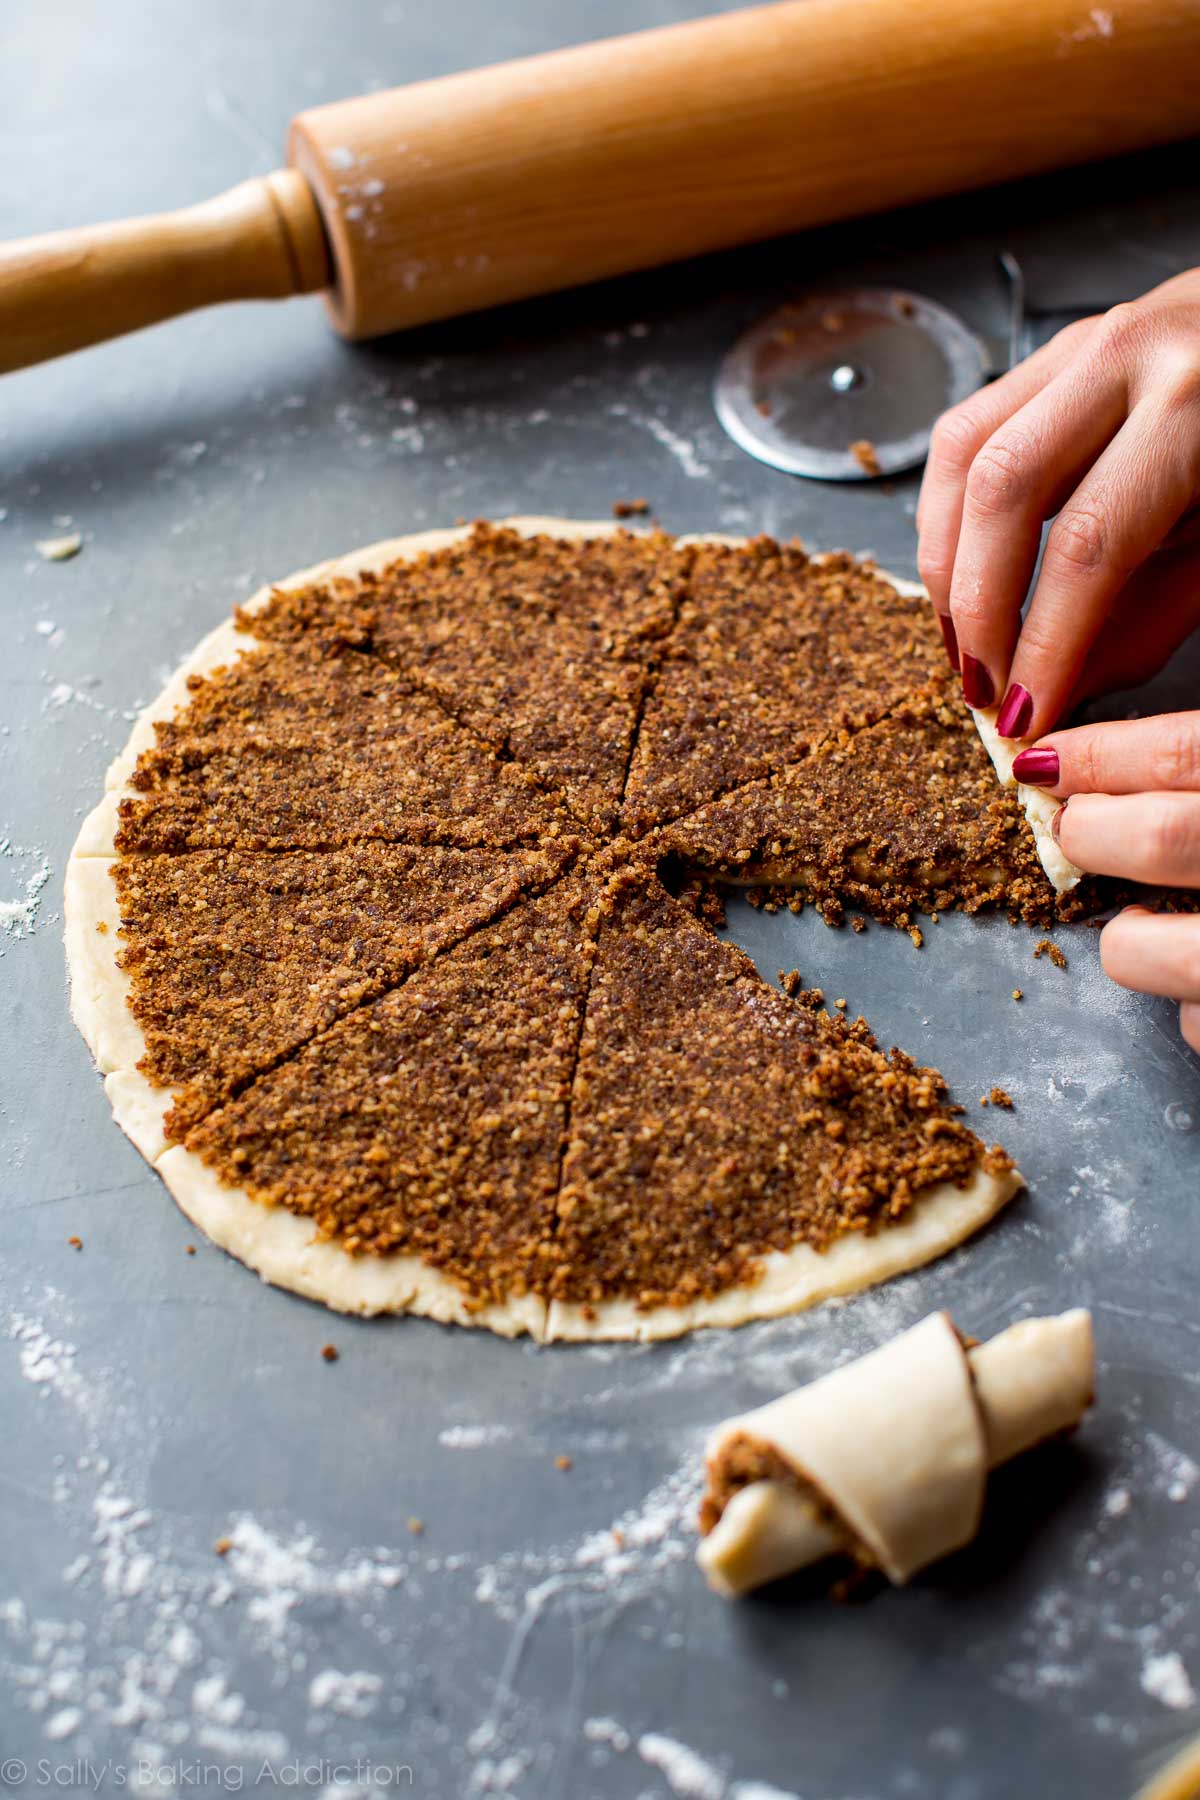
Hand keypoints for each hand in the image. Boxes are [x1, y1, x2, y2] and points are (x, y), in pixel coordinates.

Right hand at [916, 268, 1199, 740]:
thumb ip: (1143, 624)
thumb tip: (1050, 695)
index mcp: (1196, 408)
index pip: (1088, 545)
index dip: (1044, 643)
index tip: (1026, 714)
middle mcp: (1129, 357)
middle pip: (1003, 491)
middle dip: (978, 609)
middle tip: (981, 686)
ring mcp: (1082, 345)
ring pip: (964, 459)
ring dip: (945, 565)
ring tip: (960, 640)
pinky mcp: (1051, 354)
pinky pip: (964, 435)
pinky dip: (948, 516)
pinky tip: (962, 574)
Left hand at [1009, 713, 1199, 1051]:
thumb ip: (1195, 768)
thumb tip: (1103, 762)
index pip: (1183, 751)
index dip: (1101, 754)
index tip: (1043, 761)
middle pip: (1159, 836)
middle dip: (1093, 833)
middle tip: (1079, 832)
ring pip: (1141, 948)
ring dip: (1126, 938)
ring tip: (1146, 925)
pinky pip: (1191, 1022)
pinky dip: (1184, 1003)